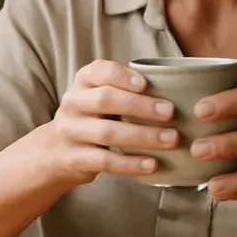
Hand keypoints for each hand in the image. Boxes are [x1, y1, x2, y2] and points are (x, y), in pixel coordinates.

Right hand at [30, 59, 180, 186]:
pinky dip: (131, 164)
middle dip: (141, 106)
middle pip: (106, 100)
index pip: (99, 71)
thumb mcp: (100, 97)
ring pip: (107, 132)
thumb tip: (178, 89)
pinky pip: (105, 161)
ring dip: (143, 136)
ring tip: (170, 140)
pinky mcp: (73, 158)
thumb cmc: (94, 118)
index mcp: (83, 82)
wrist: (57, 151)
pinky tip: (152, 165)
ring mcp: (70, 131)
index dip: (122, 76)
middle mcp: (73, 103)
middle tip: (171, 113)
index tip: (147, 84)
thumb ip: (127, 90)